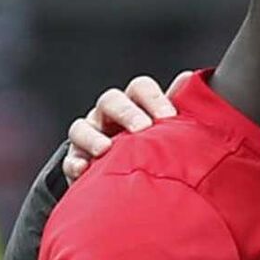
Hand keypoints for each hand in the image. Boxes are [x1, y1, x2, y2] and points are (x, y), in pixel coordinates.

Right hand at [63, 71, 191, 180]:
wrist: (130, 180)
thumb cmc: (155, 148)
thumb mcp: (169, 131)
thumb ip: (180, 108)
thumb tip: (189, 79)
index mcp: (136, 104)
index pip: (140, 88)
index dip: (153, 98)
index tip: (169, 116)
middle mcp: (109, 115)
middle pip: (111, 100)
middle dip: (126, 112)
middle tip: (143, 129)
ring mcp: (90, 137)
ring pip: (82, 127)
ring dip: (93, 137)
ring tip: (106, 149)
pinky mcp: (77, 162)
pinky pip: (70, 159)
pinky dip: (74, 163)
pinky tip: (83, 169)